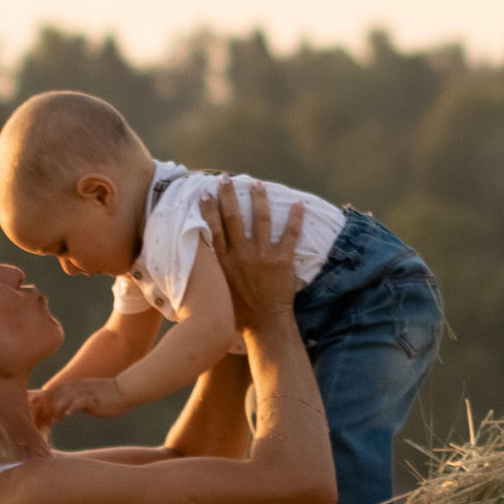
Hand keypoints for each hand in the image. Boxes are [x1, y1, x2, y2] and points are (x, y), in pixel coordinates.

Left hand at [31, 370, 125, 428]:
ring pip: (65, 397)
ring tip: (53, 418)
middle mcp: (77, 388)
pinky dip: (72, 406)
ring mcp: (85, 392)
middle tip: (43, 417)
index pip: (54, 390)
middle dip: (47, 404)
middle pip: (55, 393)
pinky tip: (67, 414)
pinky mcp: (93, 399)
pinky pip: (80, 401)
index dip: (45, 399)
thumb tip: (65, 409)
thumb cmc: (108, 397)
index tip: (40, 411)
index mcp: (75, 387)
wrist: (125, 390)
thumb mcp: (89, 396)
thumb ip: (76, 399)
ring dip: (57, 407)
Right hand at [207, 178, 306, 334]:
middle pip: (232, 218)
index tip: (205, 193)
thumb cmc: (238, 312)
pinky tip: (299, 203)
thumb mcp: (218, 289)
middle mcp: (240, 255)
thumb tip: (204, 257)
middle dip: (228, 196)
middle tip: (226, 178)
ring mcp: (262, 256)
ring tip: (257, 183)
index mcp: (223, 262)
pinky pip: (290, 234)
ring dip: (258, 199)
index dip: (208, 209)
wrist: (264, 325)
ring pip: (259, 220)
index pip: (213, 228)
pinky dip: (296, 218)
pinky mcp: (282, 261)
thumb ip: (213, 271)